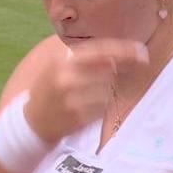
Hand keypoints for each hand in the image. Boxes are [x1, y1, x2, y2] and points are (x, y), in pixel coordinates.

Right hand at [23, 40, 148, 142]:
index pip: (100, 50)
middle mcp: (66, 77)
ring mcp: (72, 98)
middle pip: (108, 70)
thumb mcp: (59, 67)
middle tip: (105, 78)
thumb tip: (118, 57)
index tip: (142, 51)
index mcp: (62, 60)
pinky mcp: (78, 117)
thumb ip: (86, 59)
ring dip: (104, 92)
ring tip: (85, 96)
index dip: (124, 50)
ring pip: (107, 90)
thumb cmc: (50, 90)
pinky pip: (102, 108)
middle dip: (113, 73)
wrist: (31, 122)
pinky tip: (85, 108)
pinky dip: (99, 107)